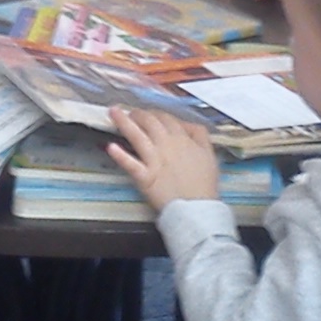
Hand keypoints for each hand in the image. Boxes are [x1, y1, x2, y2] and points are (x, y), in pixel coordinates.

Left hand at [107, 108, 221, 209]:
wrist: (198, 208)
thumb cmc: (203, 184)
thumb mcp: (209, 153)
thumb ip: (199, 134)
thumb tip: (187, 124)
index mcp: (182, 139)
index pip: (166, 118)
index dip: (156, 113)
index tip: (150, 113)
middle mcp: (166, 146)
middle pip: (149, 122)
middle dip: (138, 114)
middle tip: (130, 112)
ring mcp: (154, 161)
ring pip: (137, 136)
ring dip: (123, 122)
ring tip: (114, 113)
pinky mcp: (145, 177)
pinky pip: (131, 164)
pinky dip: (120, 156)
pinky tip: (111, 147)